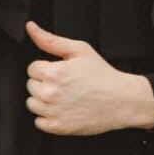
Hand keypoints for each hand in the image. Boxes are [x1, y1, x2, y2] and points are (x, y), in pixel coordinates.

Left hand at [24, 19, 153, 134]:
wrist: (123, 100)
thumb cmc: (103, 75)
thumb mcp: (80, 50)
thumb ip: (51, 40)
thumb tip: (30, 27)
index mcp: (53, 72)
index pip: (32, 68)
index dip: (46, 68)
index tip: (60, 72)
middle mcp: (50, 93)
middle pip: (30, 86)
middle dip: (43, 83)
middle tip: (64, 84)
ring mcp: (53, 112)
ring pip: (32, 104)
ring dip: (42, 100)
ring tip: (62, 97)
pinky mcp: (58, 127)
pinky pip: (39, 122)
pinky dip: (47, 118)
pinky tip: (62, 110)